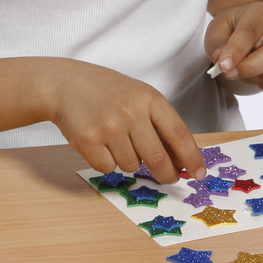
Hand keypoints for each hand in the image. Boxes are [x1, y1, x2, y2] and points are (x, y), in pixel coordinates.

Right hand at [46, 62, 204, 183]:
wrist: (63, 84)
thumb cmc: (105, 92)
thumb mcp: (137, 97)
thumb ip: (159, 124)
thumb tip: (180, 161)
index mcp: (148, 97)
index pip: (178, 133)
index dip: (192, 157)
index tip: (199, 173)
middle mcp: (130, 111)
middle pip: (158, 158)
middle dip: (166, 174)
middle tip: (168, 179)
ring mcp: (108, 126)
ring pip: (131, 166)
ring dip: (128, 161)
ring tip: (115, 141)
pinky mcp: (87, 140)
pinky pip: (108, 168)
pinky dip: (105, 162)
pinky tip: (98, 143)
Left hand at [206, 2, 262, 97]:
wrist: (254, 31)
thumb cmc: (234, 30)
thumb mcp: (218, 31)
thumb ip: (218, 45)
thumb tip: (223, 61)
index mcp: (260, 13)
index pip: (249, 33)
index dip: (235, 52)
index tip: (223, 66)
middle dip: (251, 69)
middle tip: (232, 73)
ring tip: (253, 76)